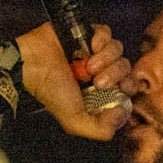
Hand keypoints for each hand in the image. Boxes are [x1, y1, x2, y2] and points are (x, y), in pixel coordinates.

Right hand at [14, 22, 129, 139]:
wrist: (32, 64)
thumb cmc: (51, 92)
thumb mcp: (75, 121)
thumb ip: (100, 130)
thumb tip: (122, 113)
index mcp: (103, 92)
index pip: (130, 88)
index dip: (128, 88)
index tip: (117, 91)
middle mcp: (103, 71)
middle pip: (127, 68)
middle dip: (115, 75)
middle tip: (97, 81)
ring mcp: (97, 51)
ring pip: (119, 50)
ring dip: (106, 58)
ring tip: (87, 65)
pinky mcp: (89, 33)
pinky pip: (107, 32)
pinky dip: (101, 39)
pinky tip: (88, 46)